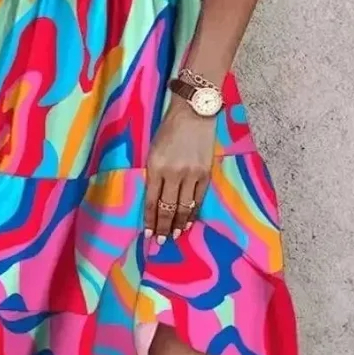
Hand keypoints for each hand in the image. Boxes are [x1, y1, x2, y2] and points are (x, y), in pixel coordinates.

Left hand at [145, 100, 216, 243]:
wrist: (194, 113)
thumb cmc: (168, 130)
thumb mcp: (153, 150)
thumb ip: (153, 173)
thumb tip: (154, 198)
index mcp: (155, 166)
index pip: (151, 200)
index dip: (150, 219)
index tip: (148, 233)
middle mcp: (173, 173)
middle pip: (167, 208)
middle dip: (163, 227)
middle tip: (160, 241)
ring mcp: (191, 174)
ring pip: (184, 207)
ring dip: (179, 225)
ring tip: (175, 236)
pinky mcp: (206, 173)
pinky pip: (199, 199)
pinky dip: (193, 213)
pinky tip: (190, 222)